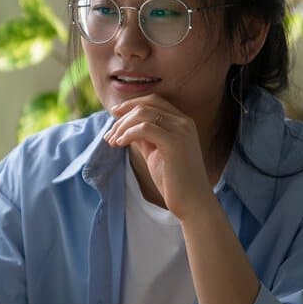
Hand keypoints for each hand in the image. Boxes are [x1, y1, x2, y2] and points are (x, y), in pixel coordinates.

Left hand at [104, 96, 213, 219]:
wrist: (192, 202)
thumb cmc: (174, 181)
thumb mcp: (156, 152)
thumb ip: (144, 137)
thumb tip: (124, 126)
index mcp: (182, 122)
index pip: (153, 101)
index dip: (131, 104)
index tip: (114, 114)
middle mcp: (184, 122)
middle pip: (147, 104)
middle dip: (124, 115)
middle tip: (110, 134)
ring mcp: (181, 130)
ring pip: (143, 114)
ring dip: (122, 126)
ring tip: (113, 141)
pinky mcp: (174, 143)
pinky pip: (144, 128)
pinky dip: (128, 134)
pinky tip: (120, 144)